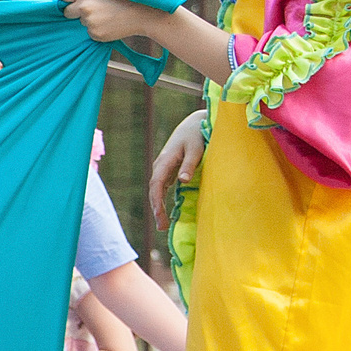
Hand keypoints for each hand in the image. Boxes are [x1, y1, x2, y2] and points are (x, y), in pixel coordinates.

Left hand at [56, 0, 163, 45]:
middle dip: (74, 10)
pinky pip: (90, 31)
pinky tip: (110, 22)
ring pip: (81, 21)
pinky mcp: (95, 34)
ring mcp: (89, 21)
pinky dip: (97, 28)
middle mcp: (84, 6)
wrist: (143, 13)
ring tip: (107, 13)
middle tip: (90, 7)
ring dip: (89, 18)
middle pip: (66, 11)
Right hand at [149, 111, 207, 231]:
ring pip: (157, 190)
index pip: (156, 185)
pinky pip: (162, 188)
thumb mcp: (196, 148)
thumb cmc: (196, 135)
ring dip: (158, 207)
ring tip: (163, 224)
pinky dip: (162, 200)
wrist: (193, 123)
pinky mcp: (168, 170)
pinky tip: (166, 212)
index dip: (157, 202)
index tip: (160, 216)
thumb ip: (190, 164)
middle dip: (156, 209)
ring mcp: (163, 168)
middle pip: (154, 191)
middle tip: (162, 228)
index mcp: (165, 161)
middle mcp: (160, 166)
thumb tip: (182, 181)